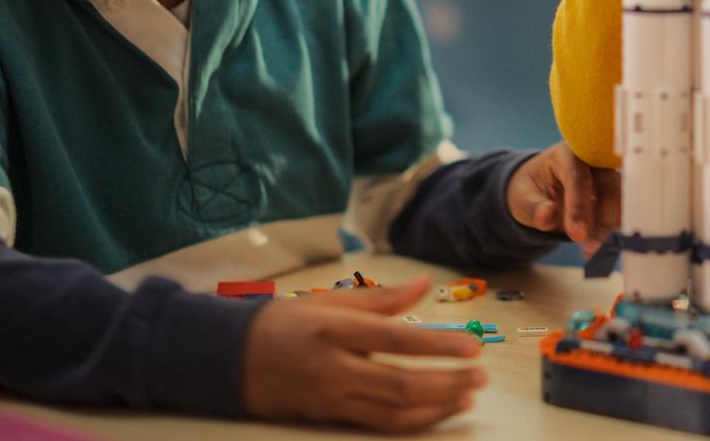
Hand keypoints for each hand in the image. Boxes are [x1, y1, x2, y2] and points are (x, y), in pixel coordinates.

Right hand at [243, 275, 484, 431]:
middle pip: (399, 382)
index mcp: (333, 328)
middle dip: (447, 381)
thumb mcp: (327, 300)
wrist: (227, 360)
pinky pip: (377, 425)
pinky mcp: (327, 418)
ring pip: (392, 412)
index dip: (437, 345)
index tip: (474, 346)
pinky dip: (412, 421)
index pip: (395, 339)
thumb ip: (379, 298)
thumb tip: (423, 284)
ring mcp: (329, 397)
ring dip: (436, 406)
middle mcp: (332, 366)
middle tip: (482, 376)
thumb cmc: (283, 322)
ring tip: (469, 396)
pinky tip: (438, 411)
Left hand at [506, 142, 620, 254]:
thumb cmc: (531, 188)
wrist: (541, 189)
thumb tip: (547, 217)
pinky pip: (623, 213)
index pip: (578, 176)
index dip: (579, 205)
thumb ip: (534, 207)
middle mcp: (595, 162)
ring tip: (595, 253)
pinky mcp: (617, 195)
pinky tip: (603, 250)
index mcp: (569, 153)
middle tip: (591, 249)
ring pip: (622, 202)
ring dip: (612, 229)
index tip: (576, 234)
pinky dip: (615, 233)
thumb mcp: (522, 197)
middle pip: (608, 187)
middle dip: (602, 221)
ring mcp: (610, 177)